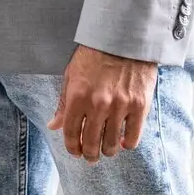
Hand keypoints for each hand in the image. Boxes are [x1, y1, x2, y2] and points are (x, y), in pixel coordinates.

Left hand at [47, 45, 157, 162]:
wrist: (123, 38)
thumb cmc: (94, 55)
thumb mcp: (71, 74)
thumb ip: (62, 103)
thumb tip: (53, 126)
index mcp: (77, 96)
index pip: (70, 133)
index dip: (72, 147)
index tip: (75, 151)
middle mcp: (98, 104)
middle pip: (91, 143)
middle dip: (89, 155)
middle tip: (91, 156)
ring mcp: (120, 106)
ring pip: (112, 144)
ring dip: (108, 151)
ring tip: (107, 149)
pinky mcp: (140, 106)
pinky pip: (133, 137)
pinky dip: (127, 144)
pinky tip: (123, 141)